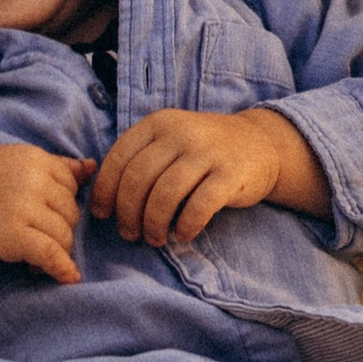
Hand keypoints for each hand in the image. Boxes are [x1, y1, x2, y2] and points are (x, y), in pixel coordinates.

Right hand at [0, 143, 90, 282]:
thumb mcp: (12, 161)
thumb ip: (53, 165)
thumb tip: (91, 167)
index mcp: (34, 158)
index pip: (70, 185)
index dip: (60, 204)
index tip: (44, 215)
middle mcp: (33, 180)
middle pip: (70, 212)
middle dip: (58, 228)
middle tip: (35, 237)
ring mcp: (25, 208)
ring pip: (64, 235)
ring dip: (55, 249)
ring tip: (32, 255)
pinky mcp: (15, 236)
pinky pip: (51, 254)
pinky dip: (62, 268)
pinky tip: (68, 277)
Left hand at [92, 107, 329, 247]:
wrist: (260, 142)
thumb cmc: (202, 151)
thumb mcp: (169, 140)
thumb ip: (140, 159)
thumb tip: (104, 202)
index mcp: (158, 123)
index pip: (119, 158)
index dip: (105, 191)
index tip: (103, 215)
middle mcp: (180, 132)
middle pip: (138, 179)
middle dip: (127, 213)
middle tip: (130, 234)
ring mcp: (208, 151)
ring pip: (165, 195)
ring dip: (153, 224)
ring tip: (154, 238)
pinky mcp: (232, 173)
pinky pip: (199, 206)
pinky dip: (186, 226)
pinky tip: (184, 234)